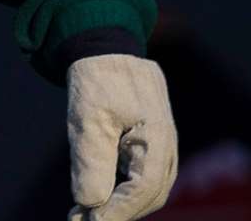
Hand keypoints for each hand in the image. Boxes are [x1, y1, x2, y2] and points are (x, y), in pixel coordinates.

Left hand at [65, 54, 178, 219]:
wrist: (105, 46)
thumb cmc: (97, 78)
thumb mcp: (88, 117)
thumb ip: (91, 160)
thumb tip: (90, 203)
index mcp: (158, 138)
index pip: (143, 189)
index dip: (118, 211)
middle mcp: (167, 146)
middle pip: (149, 195)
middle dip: (117, 213)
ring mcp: (162, 146)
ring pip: (147, 189)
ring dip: (119, 206)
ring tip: (83, 216)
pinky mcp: (150, 144)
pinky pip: (142, 177)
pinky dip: (121, 192)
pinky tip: (94, 198)